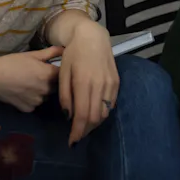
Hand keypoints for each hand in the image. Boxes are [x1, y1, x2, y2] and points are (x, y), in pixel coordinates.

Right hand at [0, 47, 62, 111]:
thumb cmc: (12, 63)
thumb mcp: (32, 55)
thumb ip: (50, 52)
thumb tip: (64, 49)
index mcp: (49, 75)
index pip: (63, 75)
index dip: (58, 71)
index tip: (53, 68)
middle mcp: (46, 90)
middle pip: (56, 87)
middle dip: (51, 82)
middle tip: (39, 75)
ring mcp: (37, 101)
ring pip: (45, 96)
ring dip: (42, 92)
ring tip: (30, 84)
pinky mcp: (28, 109)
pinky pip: (35, 104)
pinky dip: (31, 99)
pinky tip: (22, 92)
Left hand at [58, 22, 118, 144]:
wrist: (92, 38)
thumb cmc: (73, 54)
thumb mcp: (63, 73)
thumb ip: (65, 95)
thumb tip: (68, 116)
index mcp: (84, 83)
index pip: (83, 115)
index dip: (77, 131)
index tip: (72, 141)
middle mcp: (100, 85)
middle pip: (95, 118)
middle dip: (86, 131)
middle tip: (76, 136)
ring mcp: (110, 85)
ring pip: (105, 113)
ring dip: (94, 124)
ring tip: (84, 127)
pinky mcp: (116, 83)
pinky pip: (111, 105)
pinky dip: (102, 113)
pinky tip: (94, 113)